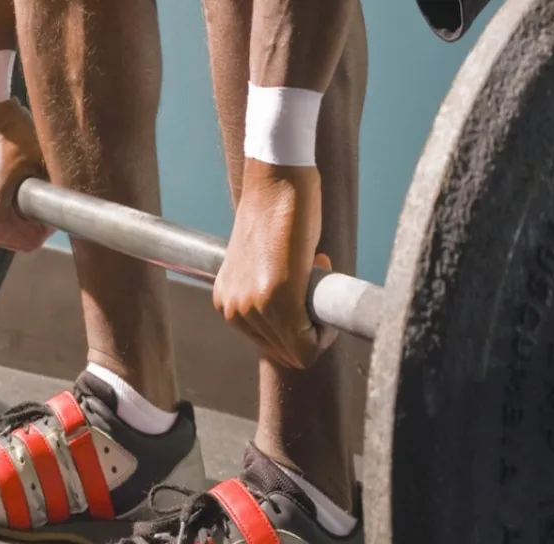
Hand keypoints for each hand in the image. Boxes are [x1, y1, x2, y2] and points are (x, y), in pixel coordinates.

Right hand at [0, 99, 52, 251]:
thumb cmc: (9, 133)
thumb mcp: (42, 165)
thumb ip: (58, 194)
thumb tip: (79, 207)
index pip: (32, 241)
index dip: (49, 224)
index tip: (53, 203)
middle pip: (18, 241)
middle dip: (32, 223)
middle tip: (41, 194)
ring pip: (5, 232)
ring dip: (18, 218)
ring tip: (24, 188)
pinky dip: (3, 209)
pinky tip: (9, 187)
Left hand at [212, 164, 336, 368]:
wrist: (276, 179)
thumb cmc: (276, 214)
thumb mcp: (262, 264)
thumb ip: (268, 293)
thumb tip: (298, 320)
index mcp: (229, 305)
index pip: (272, 347)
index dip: (300, 328)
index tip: (307, 293)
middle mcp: (235, 311)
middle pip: (285, 352)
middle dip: (310, 327)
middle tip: (314, 282)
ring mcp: (253, 307)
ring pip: (298, 350)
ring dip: (318, 321)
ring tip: (313, 272)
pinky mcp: (276, 299)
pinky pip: (307, 344)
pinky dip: (324, 326)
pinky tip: (320, 272)